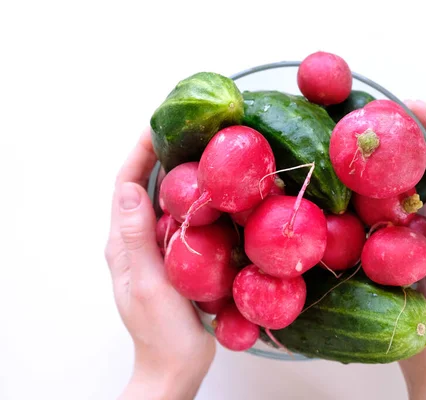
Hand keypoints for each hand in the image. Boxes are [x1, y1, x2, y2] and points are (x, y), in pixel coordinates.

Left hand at [105, 128, 214, 399]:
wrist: (176, 365)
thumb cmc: (163, 331)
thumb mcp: (149, 284)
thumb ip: (137, 239)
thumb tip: (128, 189)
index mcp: (123, 244)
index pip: (124, 186)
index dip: (138, 153)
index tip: (158, 125)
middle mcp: (134, 241)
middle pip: (140, 187)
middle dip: (156, 155)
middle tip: (184, 129)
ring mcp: (154, 249)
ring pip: (160, 201)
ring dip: (174, 173)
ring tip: (199, 150)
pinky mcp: (173, 258)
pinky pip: (178, 219)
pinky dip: (189, 199)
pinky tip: (211, 193)